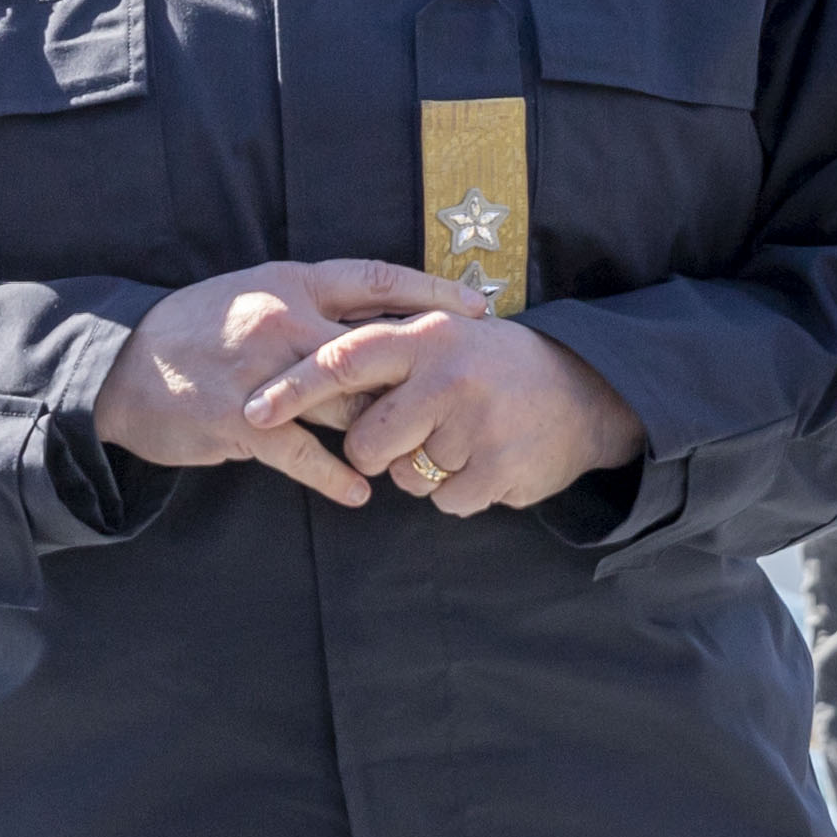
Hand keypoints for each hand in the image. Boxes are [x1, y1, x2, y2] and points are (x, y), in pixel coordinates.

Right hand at [89, 260, 476, 505]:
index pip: (376, 280)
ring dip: (383, 431)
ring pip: (348, 404)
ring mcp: (264, 374)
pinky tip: (360, 491)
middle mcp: (283, 320)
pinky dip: (336, 476)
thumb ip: (308, 304)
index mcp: (290, 282)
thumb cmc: (195, 331)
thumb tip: (374, 316)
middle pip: (376, 348)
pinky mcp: (242, 422)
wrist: (121, 366)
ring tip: (417, 453)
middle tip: (463, 390)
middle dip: (421, 373)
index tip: (477, 307)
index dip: (431, 293)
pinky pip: (304, 455)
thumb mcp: (251, 295)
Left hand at [235, 302, 649, 517]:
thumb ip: (384, 349)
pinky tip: (485, 461)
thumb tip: (301, 373)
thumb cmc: (492, 364)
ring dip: (422, 471)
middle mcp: (448, 374)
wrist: (584, 389)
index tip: (252, 412)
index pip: (341, 360)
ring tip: (460, 439)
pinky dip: (457, 492)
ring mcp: (477, 423)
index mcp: (425, 335)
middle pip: (367, 439)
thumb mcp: (442, 335)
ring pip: (406, 476)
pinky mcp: (499, 468)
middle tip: (408, 435)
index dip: (293, 389)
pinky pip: (444, 502)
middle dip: (375, 451)